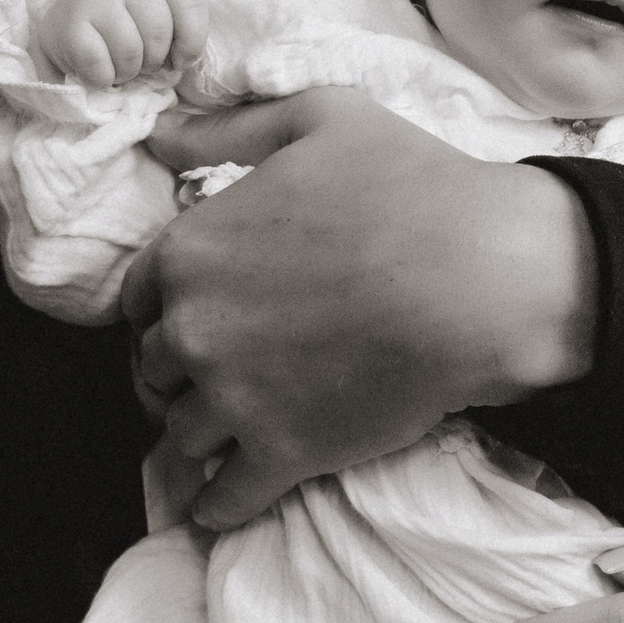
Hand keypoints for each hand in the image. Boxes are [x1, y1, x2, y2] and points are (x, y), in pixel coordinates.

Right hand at [37, 0, 208, 86]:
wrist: (73, 15)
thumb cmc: (129, 22)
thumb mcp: (165, 16)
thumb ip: (184, 32)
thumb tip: (180, 63)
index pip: (191, 6)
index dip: (192, 44)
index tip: (180, 60)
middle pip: (158, 32)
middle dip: (155, 60)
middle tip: (142, 62)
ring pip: (129, 51)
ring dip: (128, 72)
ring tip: (120, 66)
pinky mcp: (70, 23)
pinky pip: (97, 64)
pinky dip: (102, 78)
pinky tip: (99, 70)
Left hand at [120, 88, 596, 530]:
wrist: (483, 279)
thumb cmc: (410, 186)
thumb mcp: (317, 118)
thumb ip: (226, 129)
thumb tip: (158, 136)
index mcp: (192, 249)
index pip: (140, 295)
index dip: (168, 303)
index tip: (199, 312)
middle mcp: (195, 329)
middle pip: (156, 366)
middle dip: (182, 368)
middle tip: (222, 369)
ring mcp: (234, 398)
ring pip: (182, 434)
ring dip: (201, 432)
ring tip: (230, 430)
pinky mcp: (282, 455)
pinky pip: (221, 499)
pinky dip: (215, 505)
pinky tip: (219, 504)